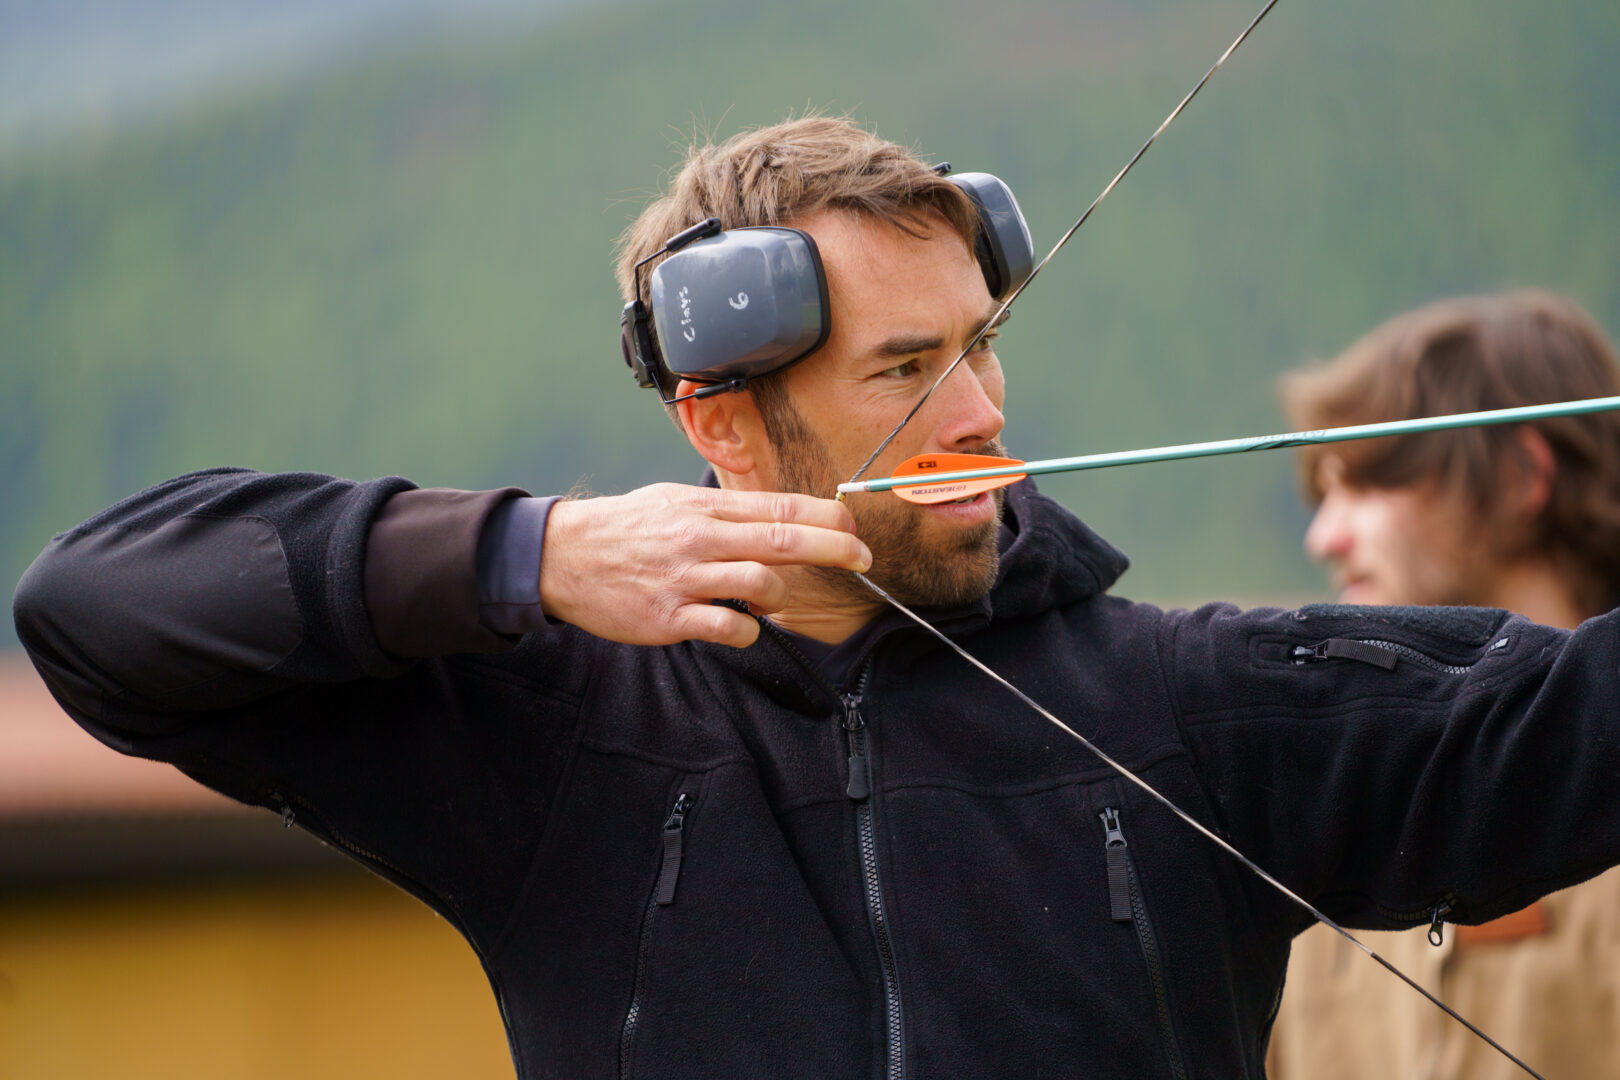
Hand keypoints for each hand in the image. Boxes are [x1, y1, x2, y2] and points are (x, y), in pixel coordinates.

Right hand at [539, 484, 871, 647]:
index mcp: (705, 508)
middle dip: (833, 548)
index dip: (825, 517)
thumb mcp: (675, 502)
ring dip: (779, 596)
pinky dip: (747, 631)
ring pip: (760, 583)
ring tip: (771, 601)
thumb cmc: (626, 529)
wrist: (562, 556)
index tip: (855, 528)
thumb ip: (725, 512)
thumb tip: (778, 517)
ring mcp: (685, 578)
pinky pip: (728, 628)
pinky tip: (742, 627)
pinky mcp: (669, 618)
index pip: (779, 507)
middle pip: (783, 539)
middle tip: (863, 558)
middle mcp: (700, 538)